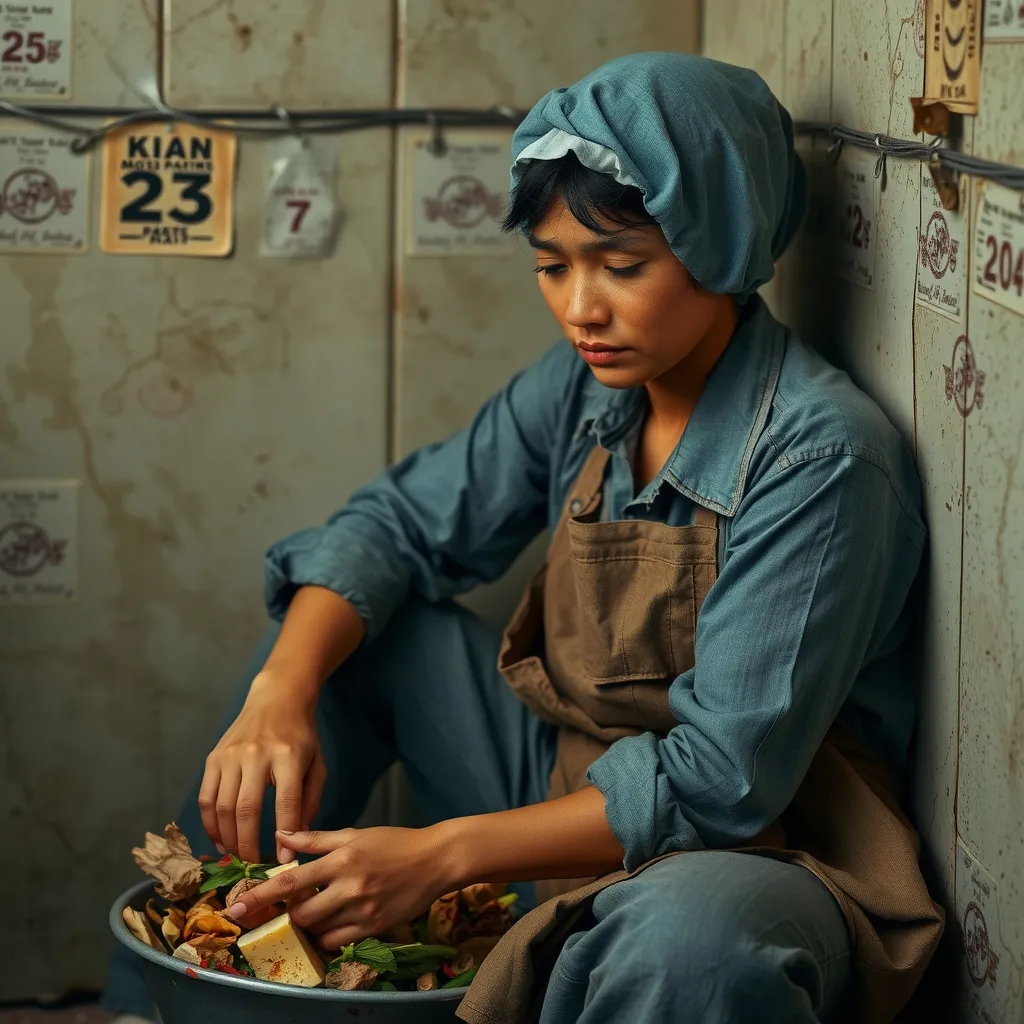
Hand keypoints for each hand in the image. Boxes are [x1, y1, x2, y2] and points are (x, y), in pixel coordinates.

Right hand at [198, 674, 325, 863]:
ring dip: (227, 839)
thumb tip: (295, 839)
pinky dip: (210, 824)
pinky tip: (219, 840)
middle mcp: (256, 754)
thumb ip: (309, 801)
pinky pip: (206, 798)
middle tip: (253, 865)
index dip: (285, 836)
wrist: (276, 699)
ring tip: (236, 857)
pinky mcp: (213, 757)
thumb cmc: (301, 736)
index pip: (286, 803)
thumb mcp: (317, 764)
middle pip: (247, 810)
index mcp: (288, 756)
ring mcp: (231, 755)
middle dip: (248, 845)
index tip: (283, 860)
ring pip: (222, 808)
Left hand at [225, 827, 456, 948]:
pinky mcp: (375, 927)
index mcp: (341, 859)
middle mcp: (349, 887)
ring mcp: (363, 910)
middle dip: (291, 913)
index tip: (235, 909)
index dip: (260, 896)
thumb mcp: (355, 834)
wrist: (435, 860)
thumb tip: (282, 836)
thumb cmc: (393, 842)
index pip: (291, 882)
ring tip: (317, 911)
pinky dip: (329, 936)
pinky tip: (334, 922)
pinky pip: (339, 941)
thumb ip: (316, 839)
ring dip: (310, 925)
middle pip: (301, 914)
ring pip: (319, 931)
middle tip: (295, 904)